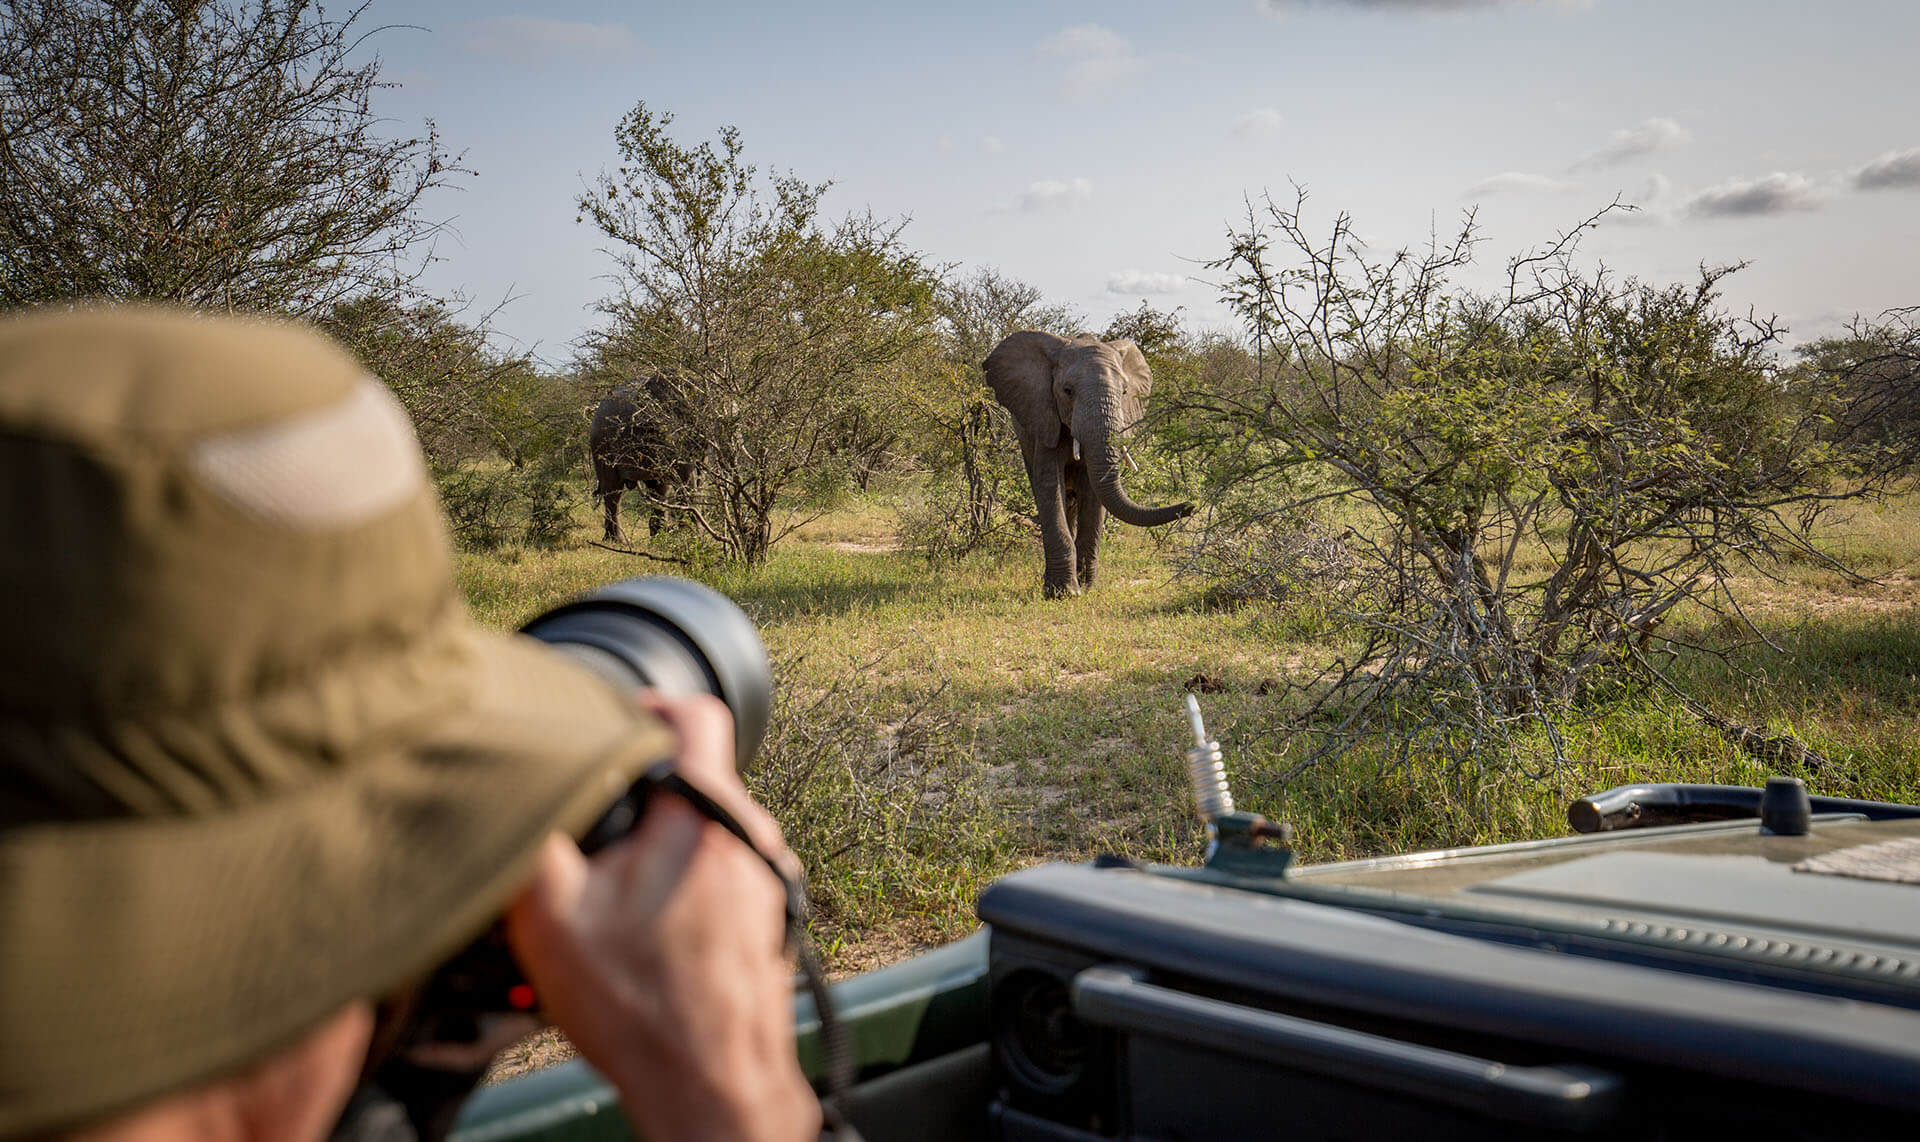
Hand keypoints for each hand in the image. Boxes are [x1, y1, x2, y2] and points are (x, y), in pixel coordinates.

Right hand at [504, 693, 818, 1141]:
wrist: (710, 1085)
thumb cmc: (641, 1006)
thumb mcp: (551, 912)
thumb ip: (532, 832)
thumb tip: (510, 782)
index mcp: (705, 812)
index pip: (697, 710)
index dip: (648, 702)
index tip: (611, 722)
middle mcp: (751, 836)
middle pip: (695, 775)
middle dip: (641, 792)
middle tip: (593, 827)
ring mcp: (769, 879)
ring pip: (709, 828)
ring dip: (662, 843)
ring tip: (615, 888)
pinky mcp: (771, 917)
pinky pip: (723, 872)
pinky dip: (685, 882)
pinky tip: (648, 926)